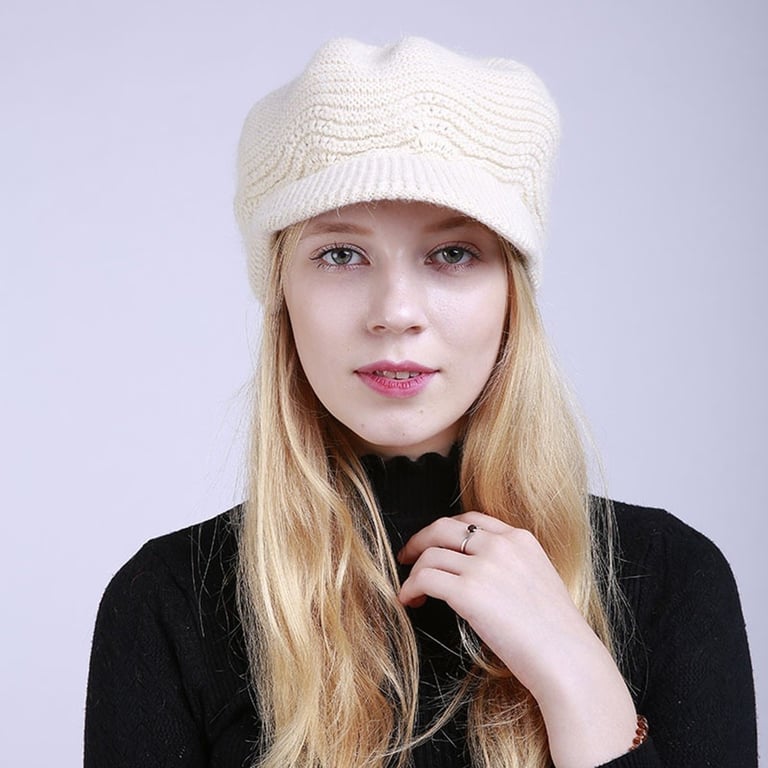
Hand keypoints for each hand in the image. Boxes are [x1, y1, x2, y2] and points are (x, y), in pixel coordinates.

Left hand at [397, 510, 637, 767]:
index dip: (447, 530)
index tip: (434, 543)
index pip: (472, 519)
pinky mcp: (468, 590)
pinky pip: (425, 578)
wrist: (567, 659)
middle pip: (443, 527)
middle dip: (420, 540)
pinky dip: (410, 588)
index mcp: (520, 539)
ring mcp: (483, 565)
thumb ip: (512, 566)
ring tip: (411, 589)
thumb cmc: (557, 634)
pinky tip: (409, 600)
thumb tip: (482, 574)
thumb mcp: (539, 580)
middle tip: (407, 556)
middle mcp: (500, 544)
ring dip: (414, 571)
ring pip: (430, 553)